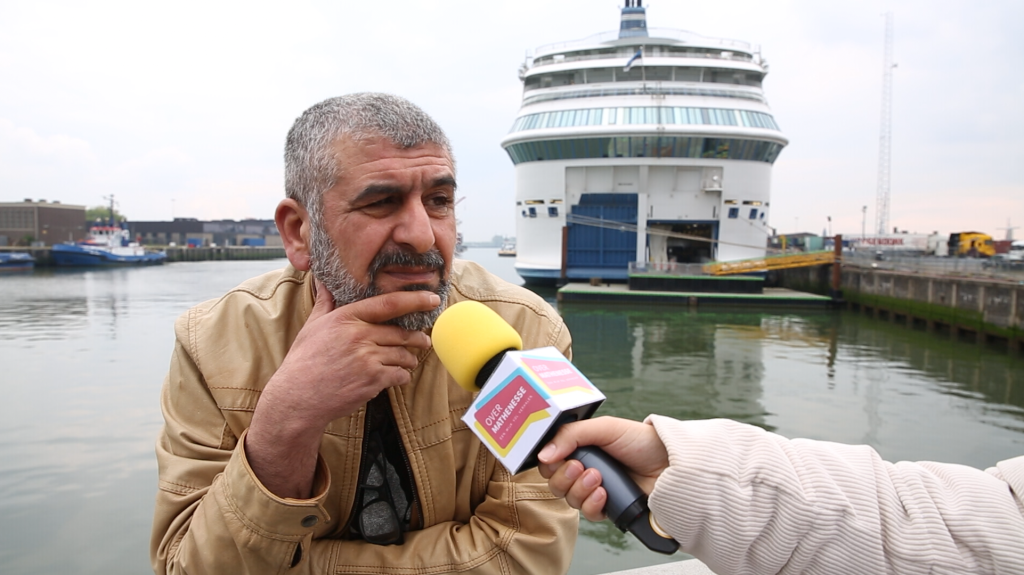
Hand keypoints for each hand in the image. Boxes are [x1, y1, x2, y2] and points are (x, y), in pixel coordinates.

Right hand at [245, 279, 438, 497]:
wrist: (298, 397)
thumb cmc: (304, 361)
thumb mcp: (312, 327)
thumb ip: (325, 303)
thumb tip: (325, 282)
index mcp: (346, 318)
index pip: (388, 303)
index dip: (414, 300)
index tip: (431, 298)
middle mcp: (359, 335)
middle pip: (401, 332)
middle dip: (417, 337)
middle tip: (424, 339)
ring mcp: (367, 358)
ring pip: (403, 354)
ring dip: (409, 358)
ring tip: (409, 360)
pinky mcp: (373, 379)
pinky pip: (399, 374)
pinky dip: (402, 376)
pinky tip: (397, 377)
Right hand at [537, 417, 668, 521]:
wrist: (671, 465)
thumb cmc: (642, 442)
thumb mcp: (605, 428)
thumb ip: (571, 435)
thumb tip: (543, 454)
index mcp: (582, 448)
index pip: (551, 459)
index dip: (549, 461)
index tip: (557, 457)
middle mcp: (586, 469)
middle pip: (555, 482)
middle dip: (563, 476)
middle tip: (579, 467)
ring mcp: (596, 491)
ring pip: (569, 499)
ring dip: (579, 489)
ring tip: (599, 478)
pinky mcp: (608, 509)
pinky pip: (588, 514)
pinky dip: (592, 504)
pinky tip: (604, 494)